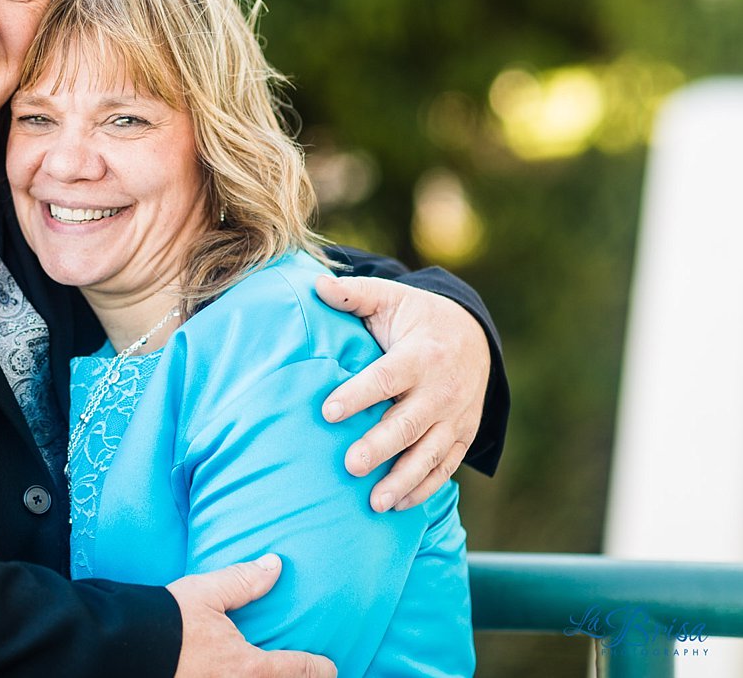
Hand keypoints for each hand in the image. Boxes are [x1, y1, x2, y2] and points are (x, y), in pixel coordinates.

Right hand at [168, 555, 336, 677]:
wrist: (125, 647)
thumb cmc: (167, 621)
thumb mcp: (206, 592)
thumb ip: (244, 581)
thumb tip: (275, 565)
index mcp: (248, 667)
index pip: (298, 670)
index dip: (319, 669)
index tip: (331, 667)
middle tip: (310, 675)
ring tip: (273, 674)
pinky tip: (237, 674)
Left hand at [314, 275, 488, 512]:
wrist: (473, 335)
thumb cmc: (417, 318)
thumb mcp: (391, 298)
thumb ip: (354, 294)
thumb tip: (317, 284)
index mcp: (421, 355)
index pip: (387, 377)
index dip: (358, 394)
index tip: (328, 410)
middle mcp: (442, 390)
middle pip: (409, 423)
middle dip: (380, 447)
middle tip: (350, 465)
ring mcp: (456, 417)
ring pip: (430, 453)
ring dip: (403, 479)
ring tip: (375, 502)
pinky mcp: (462, 435)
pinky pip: (445, 467)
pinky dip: (424, 488)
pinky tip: (397, 505)